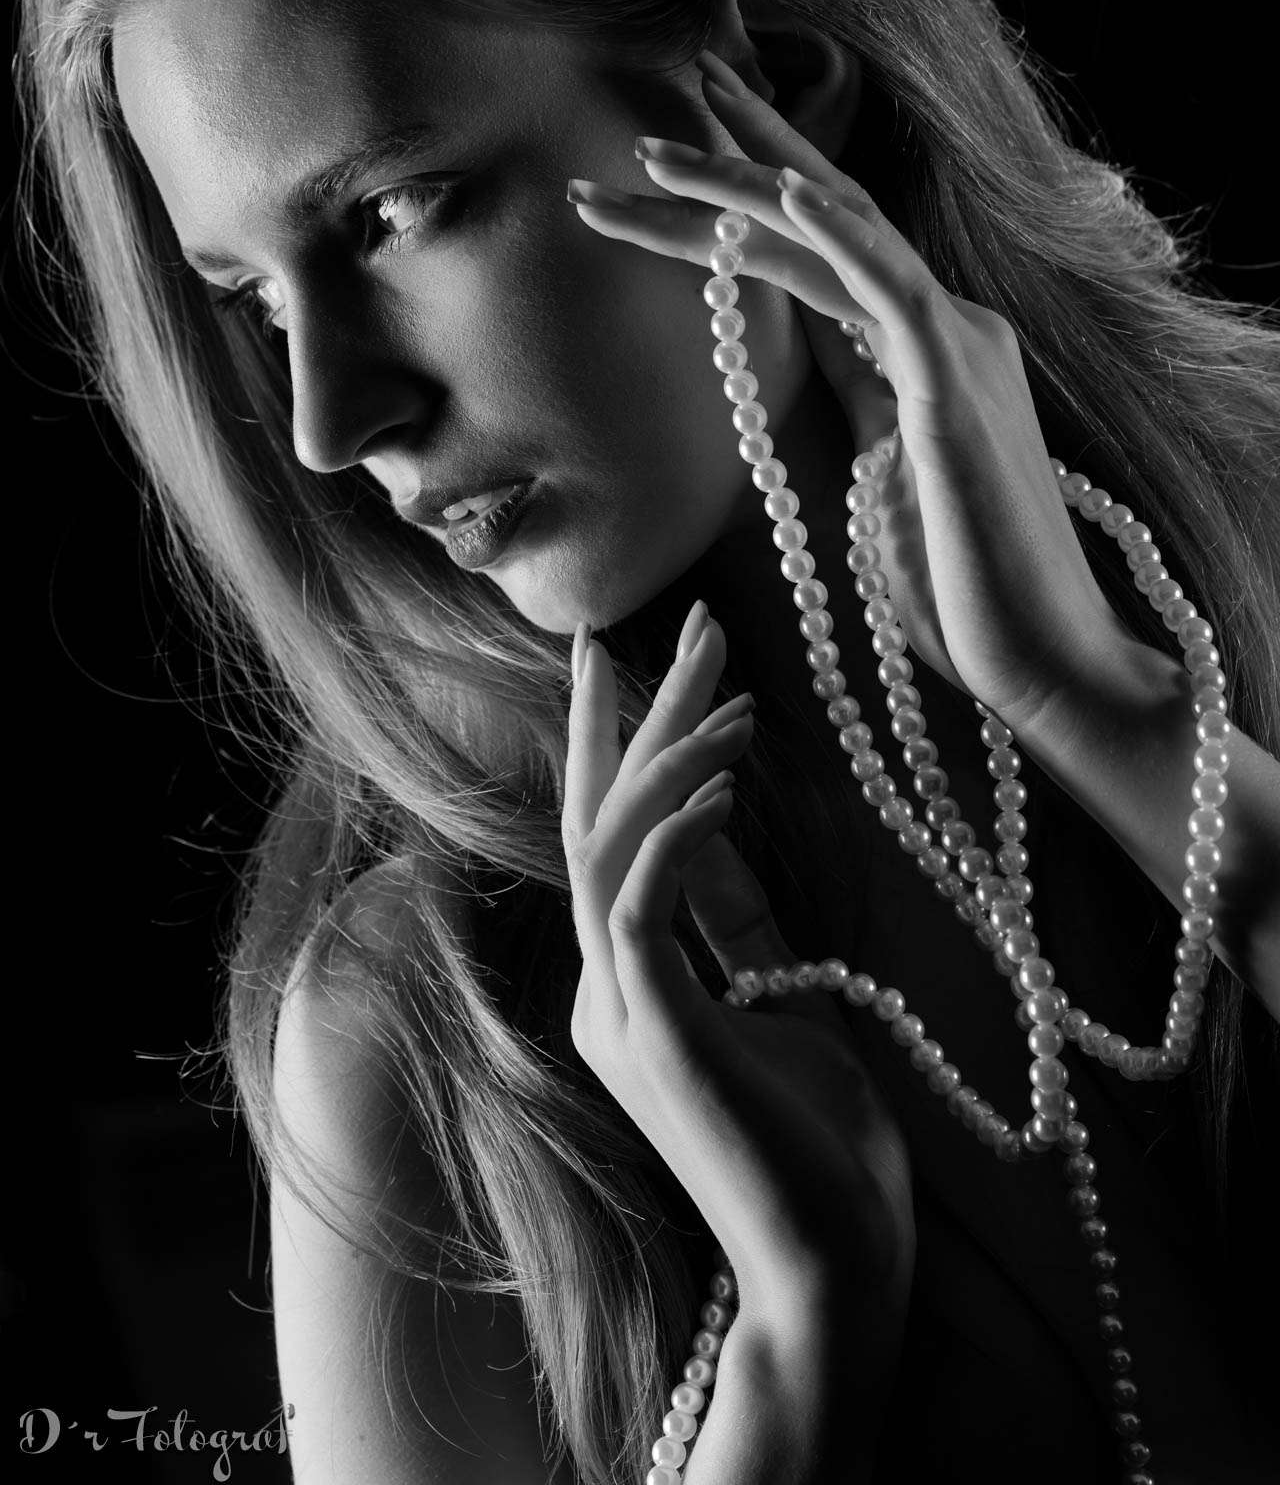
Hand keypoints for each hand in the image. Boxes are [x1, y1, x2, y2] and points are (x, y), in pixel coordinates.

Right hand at [562, 600, 913, 1329]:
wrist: (832, 1269)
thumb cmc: (820, 1147)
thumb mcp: (783, 1000)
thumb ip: (736, 922)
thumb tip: (719, 830)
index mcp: (629, 984)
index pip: (610, 836)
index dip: (629, 740)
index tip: (659, 656)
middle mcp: (604, 991)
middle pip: (597, 820)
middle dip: (642, 715)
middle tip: (693, 626)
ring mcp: (618, 1015)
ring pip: (607, 849)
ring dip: (668, 757)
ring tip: (736, 692)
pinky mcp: (655, 1035)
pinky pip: (642, 907)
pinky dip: (678, 835)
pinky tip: (731, 784)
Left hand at [570, 51, 1133, 734]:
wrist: (1041, 658)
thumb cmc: (959, 579)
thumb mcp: (881, 467)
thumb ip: (853, 389)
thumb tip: (802, 338)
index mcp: (921, 341)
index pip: (819, 246)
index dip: (746, 194)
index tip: (667, 163)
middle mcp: (942, 322)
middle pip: (823, 214)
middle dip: (735, 157)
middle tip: (649, 115)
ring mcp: (955, 346)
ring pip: (837, 235)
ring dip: (741, 187)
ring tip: (654, 154)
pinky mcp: (955, 389)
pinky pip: (887, 289)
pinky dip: (833, 233)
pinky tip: (777, 190)